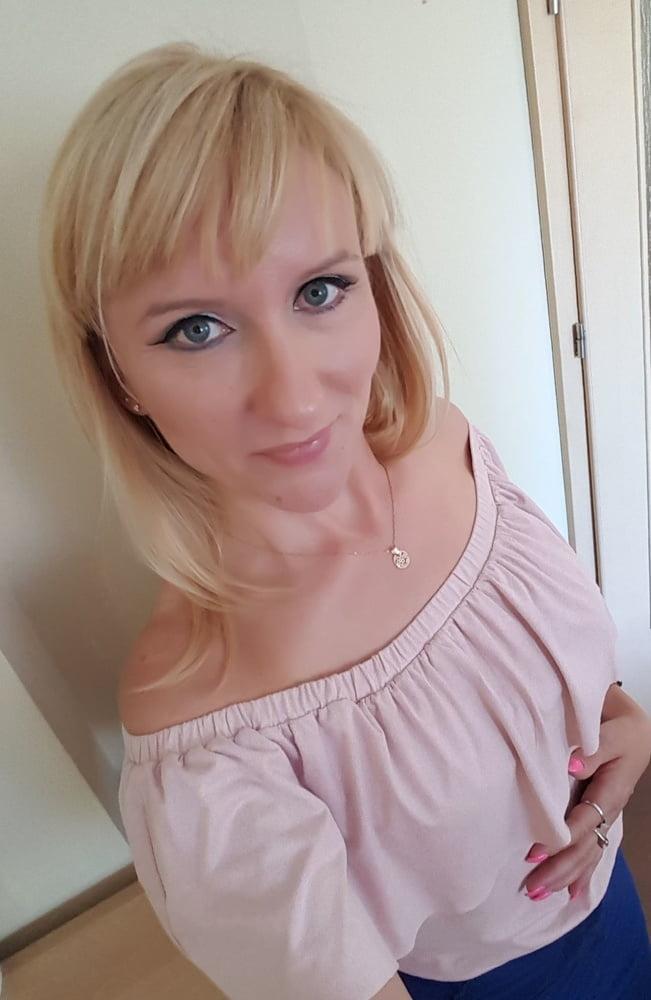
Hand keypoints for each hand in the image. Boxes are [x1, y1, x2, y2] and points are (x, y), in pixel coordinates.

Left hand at [522, 683, 650, 901]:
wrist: (627, 719)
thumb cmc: (612, 717)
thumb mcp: (609, 726)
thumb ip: (592, 746)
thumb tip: (569, 767)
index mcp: (613, 785)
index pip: (586, 818)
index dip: (562, 838)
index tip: (535, 853)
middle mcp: (610, 805)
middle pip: (587, 844)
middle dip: (560, 868)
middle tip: (532, 888)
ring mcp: (605, 811)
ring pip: (590, 851)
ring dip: (566, 875)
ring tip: (539, 895)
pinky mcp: (600, 812)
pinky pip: (594, 847)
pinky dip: (582, 872)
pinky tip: (572, 893)